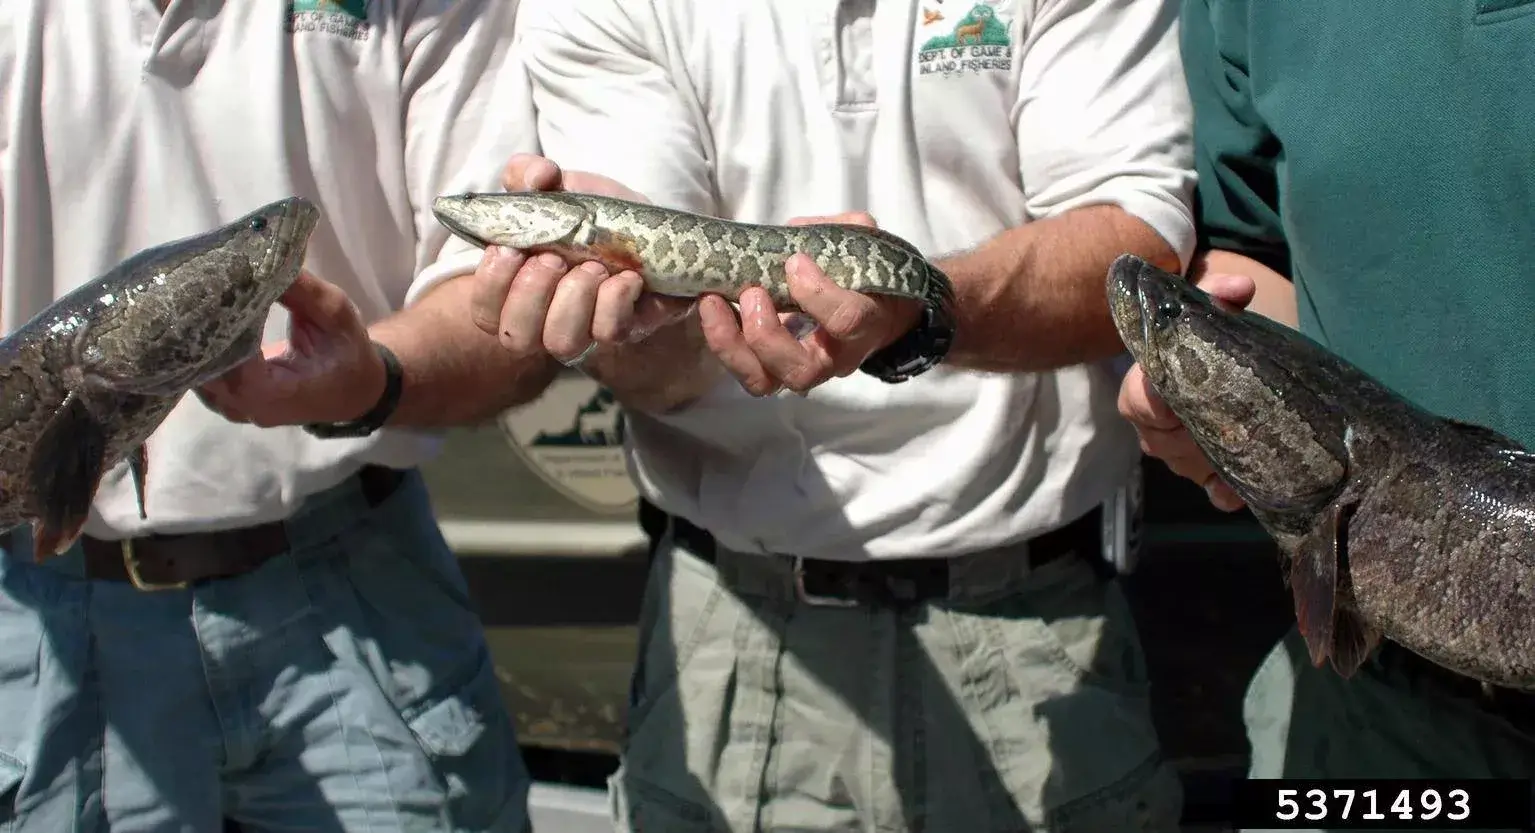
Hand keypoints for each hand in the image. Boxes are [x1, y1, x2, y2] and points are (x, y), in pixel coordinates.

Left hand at [197, 272, 385, 427]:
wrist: (352, 388)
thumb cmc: (347, 353)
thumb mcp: (337, 314)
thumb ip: (302, 290)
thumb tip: (263, 258)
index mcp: (279, 396)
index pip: (233, 370)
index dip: (222, 333)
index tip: (221, 294)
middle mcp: (248, 407)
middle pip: (202, 371)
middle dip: (199, 330)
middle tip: (201, 285)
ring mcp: (232, 407)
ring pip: (192, 373)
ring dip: (193, 336)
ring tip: (197, 296)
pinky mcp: (224, 398)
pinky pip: (199, 373)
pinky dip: (197, 345)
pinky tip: (201, 315)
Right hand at [469, 154, 693, 361]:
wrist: (653, 232)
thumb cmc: (593, 215)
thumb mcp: (559, 187)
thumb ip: (530, 174)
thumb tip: (536, 176)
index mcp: (516, 290)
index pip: (484, 313)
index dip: (492, 286)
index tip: (511, 249)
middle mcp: (545, 321)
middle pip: (517, 337)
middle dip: (532, 293)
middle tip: (554, 258)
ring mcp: (585, 332)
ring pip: (562, 343)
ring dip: (574, 299)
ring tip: (593, 267)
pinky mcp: (624, 330)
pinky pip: (610, 332)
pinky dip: (615, 301)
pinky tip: (626, 277)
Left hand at [697, 212, 921, 395]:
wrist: (873, 309)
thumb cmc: (864, 273)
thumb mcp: (864, 242)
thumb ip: (838, 231)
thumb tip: (793, 233)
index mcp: (865, 322)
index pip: (845, 320)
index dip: (817, 294)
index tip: (795, 262)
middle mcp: (834, 358)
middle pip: (799, 370)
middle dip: (766, 334)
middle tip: (752, 292)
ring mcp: (801, 368)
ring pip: (764, 381)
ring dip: (732, 344)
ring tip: (713, 301)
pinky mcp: (773, 368)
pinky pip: (745, 370)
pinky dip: (722, 342)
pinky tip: (711, 308)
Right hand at [1117, 271, 1254, 510]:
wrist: (1227, 353)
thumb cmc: (1209, 328)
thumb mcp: (1208, 306)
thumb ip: (1217, 293)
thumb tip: (1239, 288)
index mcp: (1144, 382)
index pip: (1137, 401)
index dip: (1158, 405)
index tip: (1180, 403)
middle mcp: (1154, 423)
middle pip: (1165, 442)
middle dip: (1198, 435)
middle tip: (1235, 424)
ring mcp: (1178, 452)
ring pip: (1188, 467)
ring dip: (1215, 461)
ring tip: (1246, 454)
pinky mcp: (1206, 472)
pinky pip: (1210, 490)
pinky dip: (1225, 492)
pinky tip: (1239, 489)